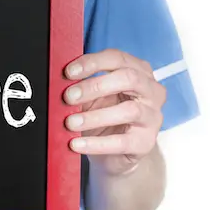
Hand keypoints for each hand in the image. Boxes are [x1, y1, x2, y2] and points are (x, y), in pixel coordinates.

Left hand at [63, 49, 165, 174]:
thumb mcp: (92, 96)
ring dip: (94, 117)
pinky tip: (77, 144)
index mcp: (138, 71)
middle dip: (94, 86)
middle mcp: (151, 91)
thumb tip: (58, 82)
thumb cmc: (103, 114)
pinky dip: (96, 143)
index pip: (117, 58)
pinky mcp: (146, 142)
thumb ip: (80, 86)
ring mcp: (152, 116)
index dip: (92, 63)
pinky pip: (122, 142)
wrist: (114, 151)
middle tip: (68, 97)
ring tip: (70, 123)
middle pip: (128, 78)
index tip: (68, 73)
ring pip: (129, 110)